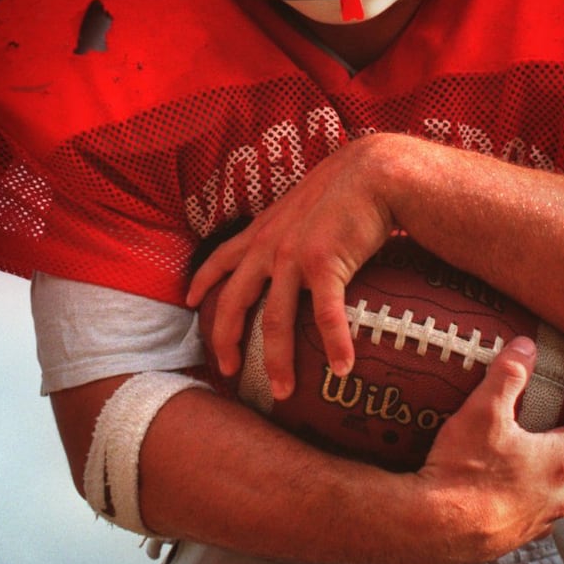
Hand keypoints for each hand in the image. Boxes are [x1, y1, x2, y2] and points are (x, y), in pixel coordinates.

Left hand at [187, 136, 399, 397]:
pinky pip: (326, 316)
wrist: (374, 171)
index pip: (221, 258)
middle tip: (228, 372)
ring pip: (274, 321)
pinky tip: (343, 369)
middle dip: (226, 341)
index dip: (202, 281)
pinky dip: (335, 345)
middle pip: (234, 302)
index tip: (189, 303)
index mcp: (263, 231)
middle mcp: (270, 247)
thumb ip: (292, 225)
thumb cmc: (346, 187)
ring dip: (277, 362)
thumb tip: (298, 242)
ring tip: (283, 392)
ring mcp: (294, 257)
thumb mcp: (303, 203)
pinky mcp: (325, 265)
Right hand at [408, 337, 563, 563]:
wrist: (434, 530)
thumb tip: (526, 345)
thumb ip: (508, 375)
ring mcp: (544, 519)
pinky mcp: (522, 536)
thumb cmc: (463, 471)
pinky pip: (551, 512)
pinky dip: (554, 495)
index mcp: (561, 461)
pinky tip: (538, 493)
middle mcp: (562, 493)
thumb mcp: (482, 413)